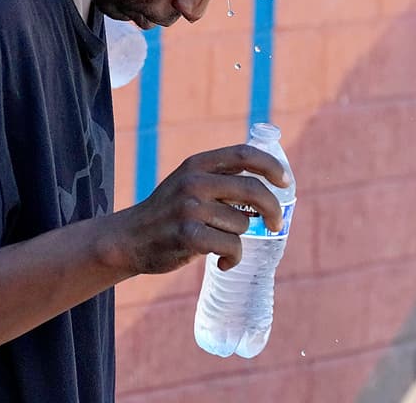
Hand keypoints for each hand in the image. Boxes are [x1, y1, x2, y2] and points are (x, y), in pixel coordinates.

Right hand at [103, 144, 289, 275]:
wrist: (129, 239)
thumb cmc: (168, 214)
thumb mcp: (187, 183)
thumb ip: (219, 178)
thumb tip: (268, 184)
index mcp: (197, 164)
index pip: (244, 153)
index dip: (271, 165)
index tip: (286, 181)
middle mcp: (194, 181)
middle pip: (253, 190)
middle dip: (273, 209)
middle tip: (276, 224)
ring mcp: (190, 208)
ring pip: (243, 224)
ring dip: (238, 239)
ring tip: (218, 244)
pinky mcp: (189, 235)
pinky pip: (232, 247)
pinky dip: (233, 258)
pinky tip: (222, 261)